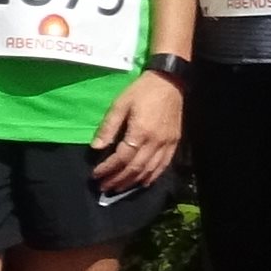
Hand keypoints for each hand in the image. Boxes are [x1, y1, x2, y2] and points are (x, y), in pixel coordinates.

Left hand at [92, 70, 183, 191]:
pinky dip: (152, 177)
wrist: (170, 82)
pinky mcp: (174, 143)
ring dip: (132, 182)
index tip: (95, 175)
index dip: (108, 169)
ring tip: (118, 188)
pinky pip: (163, 166)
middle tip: (104, 188)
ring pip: (149, 171)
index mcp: (140, 132)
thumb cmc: (142, 91)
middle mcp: (155, 142)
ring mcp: (167, 144)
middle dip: (118, 180)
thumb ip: (108, 127)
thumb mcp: (120, 104)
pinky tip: (142, 183)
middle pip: (135, 168)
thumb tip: (96, 148)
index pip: (122, 158)